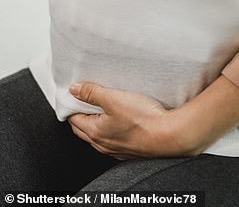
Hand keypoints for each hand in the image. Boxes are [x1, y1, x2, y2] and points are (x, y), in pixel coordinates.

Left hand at [67, 82, 192, 158]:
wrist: (166, 135)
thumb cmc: (142, 119)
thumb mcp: (114, 98)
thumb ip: (92, 93)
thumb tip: (74, 90)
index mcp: (94, 132)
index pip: (73, 119)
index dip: (72, 105)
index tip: (74, 95)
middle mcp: (102, 144)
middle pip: (83, 128)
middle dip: (81, 114)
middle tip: (85, 99)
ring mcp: (116, 149)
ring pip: (98, 135)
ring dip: (97, 122)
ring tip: (105, 106)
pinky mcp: (129, 149)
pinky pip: (113, 139)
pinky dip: (111, 129)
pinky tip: (121, 120)